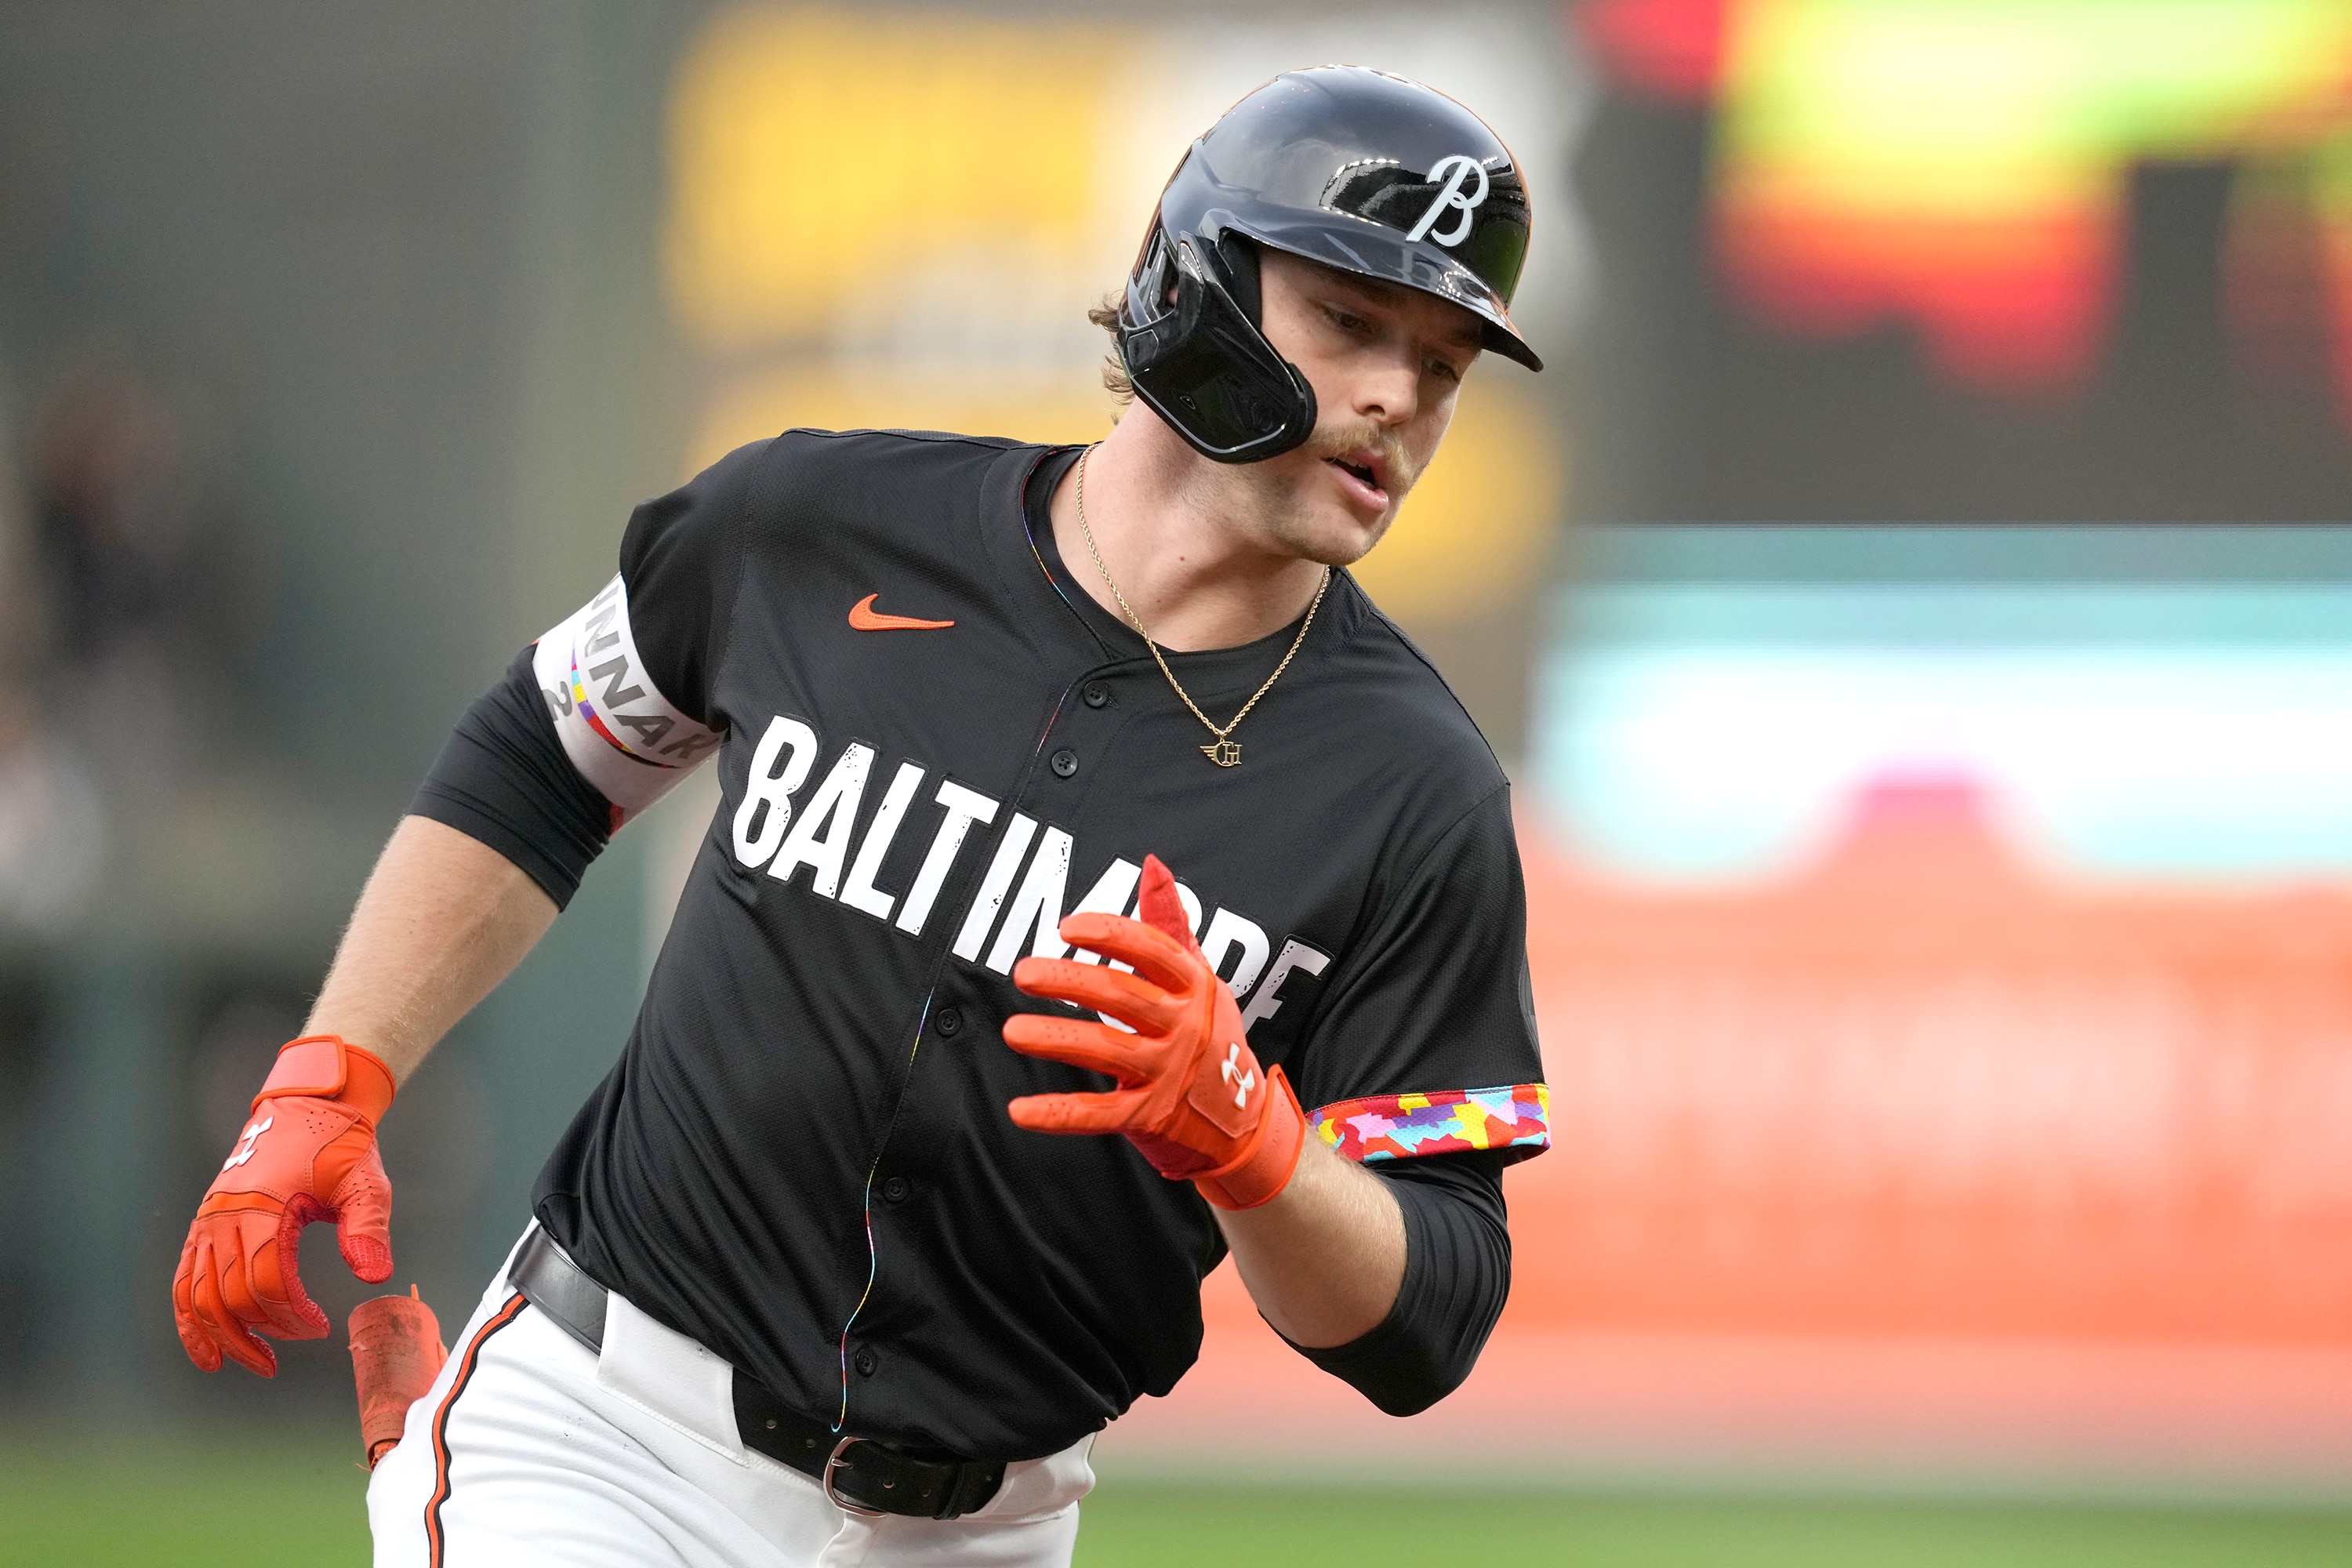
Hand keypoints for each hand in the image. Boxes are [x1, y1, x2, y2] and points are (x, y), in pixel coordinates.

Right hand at [172, 1036, 396, 1374]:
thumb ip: (369, 1226)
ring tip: (252, 1362)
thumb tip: (375, 1276)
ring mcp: (207, 1222)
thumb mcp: (365, 1180)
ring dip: (222, 1337)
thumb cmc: (339, 1143)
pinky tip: (207, 1351)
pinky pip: (183, 1280)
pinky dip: (189, 1319)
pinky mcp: (203, 1225)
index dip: (292, 1313)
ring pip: (197, 1296)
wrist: (306, 1105)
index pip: (267, 1280)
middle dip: (261, 1332)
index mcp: (262, 1205)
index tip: (321, 1326)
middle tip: (292, 1350)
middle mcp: (224, 1216)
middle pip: (229, 1296)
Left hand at [1003, 854, 1304, 1208]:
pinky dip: (1060, 1113)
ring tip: (1013, 1031)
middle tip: (1023, 972)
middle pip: (1122, 996)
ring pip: (1107, 1051)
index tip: (1067, 927)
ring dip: (1057, 1040)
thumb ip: (1171, 925)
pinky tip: (1021, 1110)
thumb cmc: (1210, 1034)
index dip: (1110, 936)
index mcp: (1193, 987)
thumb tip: (1153, 864)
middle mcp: (1184, 1027)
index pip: (1152, 951)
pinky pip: (1101, 1113)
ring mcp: (1168, 1073)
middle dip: (1070, 982)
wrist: (1244, 1118)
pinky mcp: (1151, 1115)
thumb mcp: (1201, 977)